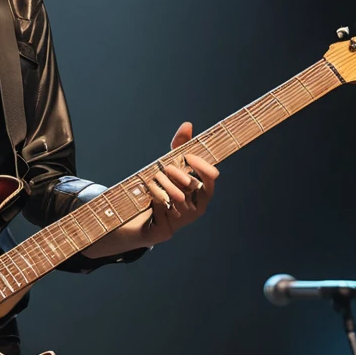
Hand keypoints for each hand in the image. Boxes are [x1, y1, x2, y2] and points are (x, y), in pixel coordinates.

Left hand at [139, 121, 218, 245]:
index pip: (212, 177)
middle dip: (176, 173)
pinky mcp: (168, 229)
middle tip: (164, 168)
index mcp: (203, 191)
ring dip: (163, 183)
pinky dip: (154, 195)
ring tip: (153, 178)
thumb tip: (188, 124)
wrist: (143, 217)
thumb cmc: (163, 187)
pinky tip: (148, 191)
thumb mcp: (171, 165)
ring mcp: (184, 219)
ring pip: (176, 196)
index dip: (202, 165)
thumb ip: (180, 146)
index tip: (187, 156)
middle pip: (191, 185)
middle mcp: (197, 207)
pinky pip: (163, 208)